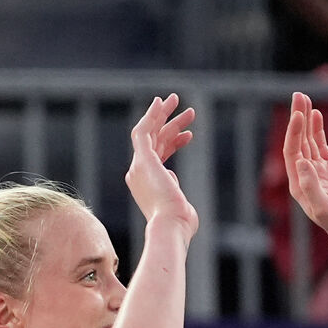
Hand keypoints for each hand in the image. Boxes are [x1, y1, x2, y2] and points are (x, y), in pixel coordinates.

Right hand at [123, 93, 198, 234]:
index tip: (189, 135)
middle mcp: (138, 173)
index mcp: (145, 183)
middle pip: (154, 141)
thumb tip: (172, 177)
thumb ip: (173, 189)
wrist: (171, 226)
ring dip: (164, 115)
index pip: (158, 156)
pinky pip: (142, 131)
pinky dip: (151, 115)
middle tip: (187, 112)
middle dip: (169, 123)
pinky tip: (161, 103)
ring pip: (149, 132)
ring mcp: (138, 166)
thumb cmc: (179, 222)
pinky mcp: (142, 160)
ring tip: (180, 101)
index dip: (173, 142)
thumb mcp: (177, 203)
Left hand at [284, 92, 327, 250]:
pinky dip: (317, 130)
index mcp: (298, 183)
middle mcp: (304, 174)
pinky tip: (315, 115)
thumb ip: (311, 186)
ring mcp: (318, 171)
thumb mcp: (324, 207)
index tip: (300, 114)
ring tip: (303, 98)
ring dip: (305, 120)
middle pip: (298, 141)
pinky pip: (321, 145)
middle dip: (297, 118)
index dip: (295, 132)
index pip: (293, 152)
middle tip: (297, 95)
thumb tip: (300, 162)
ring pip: (309, 140)